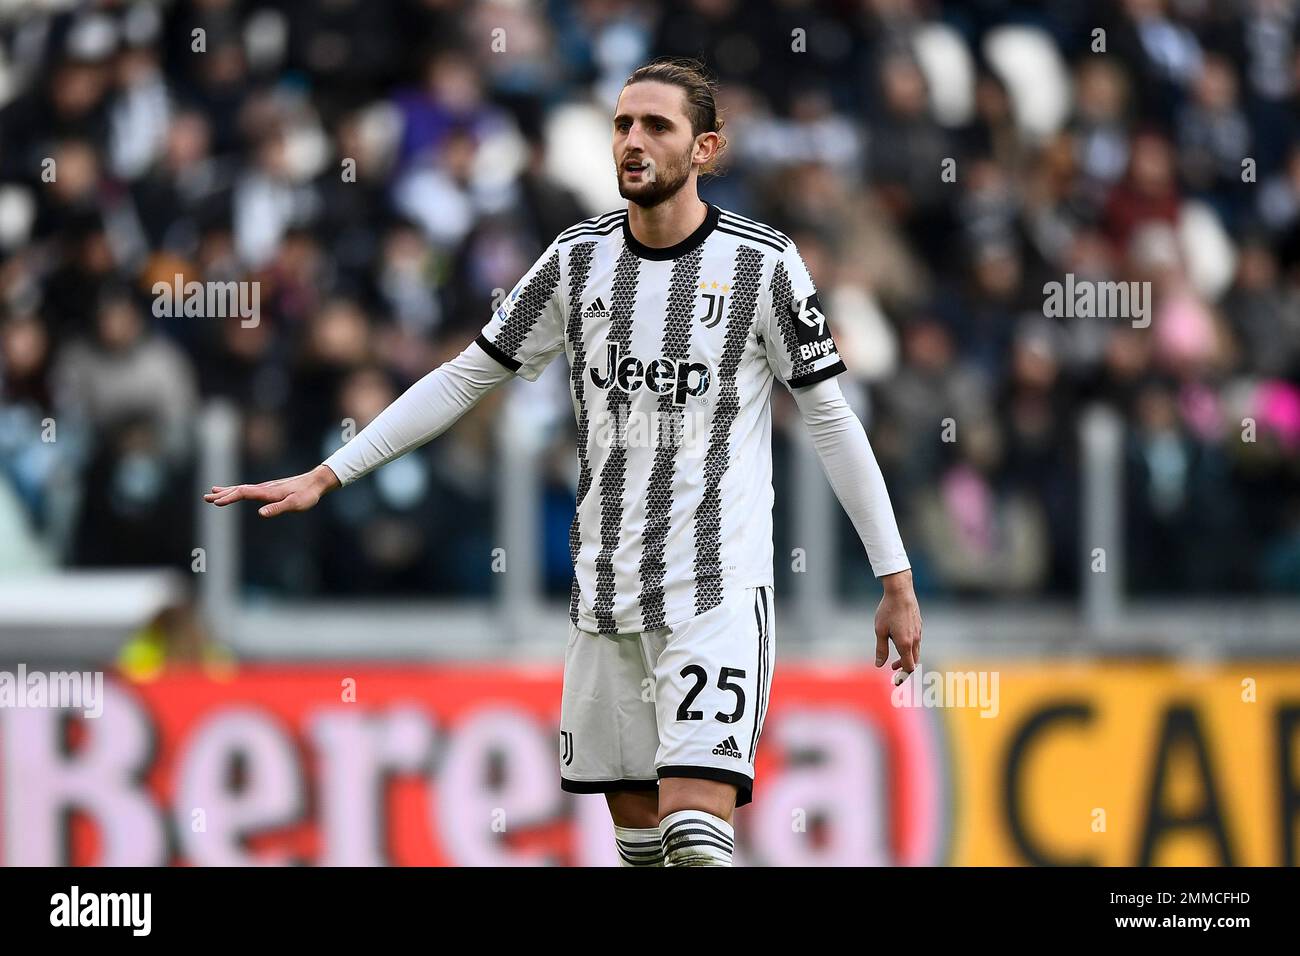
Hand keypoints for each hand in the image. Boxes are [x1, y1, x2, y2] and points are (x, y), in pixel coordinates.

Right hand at [203, 464, 339, 517]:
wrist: (315, 482)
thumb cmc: (307, 495)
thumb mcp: (295, 504)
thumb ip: (278, 508)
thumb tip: (260, 513)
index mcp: (267, 492)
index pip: (243, 493)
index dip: (229, 497)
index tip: (216, 502)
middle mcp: (264, 488)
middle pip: (238, 489)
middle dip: (222, 494)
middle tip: (205, 498)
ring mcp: (265, 488)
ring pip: (241, 488)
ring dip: (226, 492)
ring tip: (211, 493)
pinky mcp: (269, 489)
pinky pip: (248, 490)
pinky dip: (237, 490)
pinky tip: (234, 492)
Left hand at [874, 568, 921, 684]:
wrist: (900, 591)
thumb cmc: (888, 610)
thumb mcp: (880, 631)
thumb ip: (881, 649)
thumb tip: (879, 665)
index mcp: (905, 644)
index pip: (908, 667)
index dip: (902, 676)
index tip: (895, 680)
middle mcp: (915, 640)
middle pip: (914, 661)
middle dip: (904, 669)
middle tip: (893, 671)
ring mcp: (918, 633)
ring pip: (915, 652)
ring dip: (906, 658)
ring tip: (893, 660)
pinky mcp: (919, 626)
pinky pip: (916, 642)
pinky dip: (909, 649)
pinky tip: (898, 642)